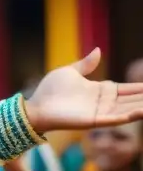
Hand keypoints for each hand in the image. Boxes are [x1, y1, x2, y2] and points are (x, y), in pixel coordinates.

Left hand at [26, 49, 142, 133]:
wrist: (37, 105)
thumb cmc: (51, 89)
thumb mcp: (71, 72)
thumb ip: (87, 64)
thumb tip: (98, 50)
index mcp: (101, 90)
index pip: (127, 89)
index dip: (140, 88)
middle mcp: (104, 102)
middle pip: (132, 100)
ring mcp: (101, 112)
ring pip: (128, 109)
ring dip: (142, 106)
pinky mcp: (95, 121)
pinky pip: (116, 119)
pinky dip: (130, 115)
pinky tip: (142, 111)